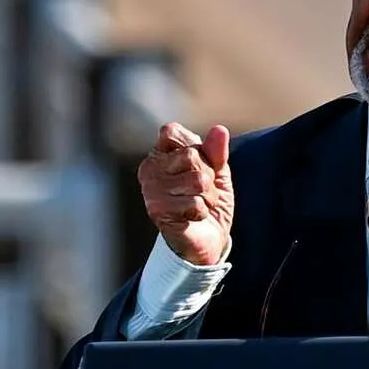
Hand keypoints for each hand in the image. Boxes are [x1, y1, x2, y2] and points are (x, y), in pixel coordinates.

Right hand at [138, 121, 233, 266]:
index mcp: (158, 155)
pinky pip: (196, 202)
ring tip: (199, 204)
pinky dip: (203, 211)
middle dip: (208, 175)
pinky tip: (193, 218)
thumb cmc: (208, 199)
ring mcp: (151, 191)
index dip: (195, 147)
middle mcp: (149, 170)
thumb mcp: (217, 170)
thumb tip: (219, 130)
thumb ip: (216, 150)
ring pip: (197, 180)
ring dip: (208, 195)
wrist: (207, 239)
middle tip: (201, 191)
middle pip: (191, 155)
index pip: (171, 132)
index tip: (197, 165)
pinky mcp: (158, 211)